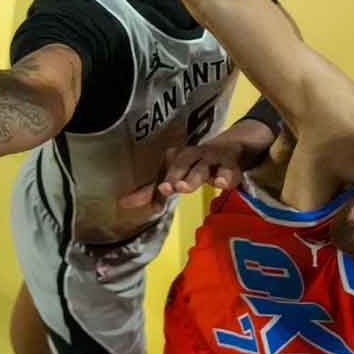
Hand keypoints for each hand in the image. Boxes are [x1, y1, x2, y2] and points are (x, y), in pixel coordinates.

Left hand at [117, 142, 247, 211]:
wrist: (231, 150)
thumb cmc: (195, 166)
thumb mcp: (174, 176)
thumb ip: (150, 192)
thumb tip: (122, 203)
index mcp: (175, 157)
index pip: (164, 170)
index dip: (159, 182)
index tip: (157, 195)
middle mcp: (192, 155)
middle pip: (181, 164)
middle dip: (174, 175)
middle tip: (167, 188)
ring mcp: (211, 160)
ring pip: (201, 168)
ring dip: (193, 177)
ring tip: (184, 188)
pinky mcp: (230, 166)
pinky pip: (228, 171)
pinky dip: (225, 176)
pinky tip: (221, 185)